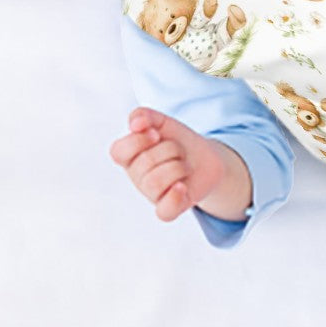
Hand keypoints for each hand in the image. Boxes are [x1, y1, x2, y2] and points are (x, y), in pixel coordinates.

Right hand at [109, 107, 225, 221]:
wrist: (207, 158)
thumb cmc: (179, 141)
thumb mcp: (162, 122)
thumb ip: (144, 115)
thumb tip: (135, 123)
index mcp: (130, 157)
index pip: (119, 151)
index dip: (138, 140)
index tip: (157, 134)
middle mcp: (137, 177)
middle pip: (145, 163)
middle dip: (170, 149)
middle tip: (178, 150)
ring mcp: (152, 194)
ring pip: (155, 183)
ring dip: (178, 167)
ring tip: (184, 165)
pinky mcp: (169, 208)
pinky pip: (164, 211)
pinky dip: (174, 197)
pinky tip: (182, 186)